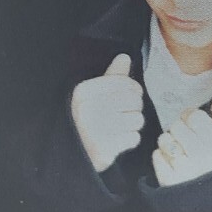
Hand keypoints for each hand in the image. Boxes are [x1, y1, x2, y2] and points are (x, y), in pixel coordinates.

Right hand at [70, 53, 144, 172]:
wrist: (73, 154)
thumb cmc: (87, 119)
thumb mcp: (93, 95)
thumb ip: (111, 76)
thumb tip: (124, 57)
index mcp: (82, 92)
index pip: (125, 83)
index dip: (134, 88)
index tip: (131, 94)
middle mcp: (86, 110)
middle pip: (134, 100)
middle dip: (135, 107)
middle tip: (125, 113)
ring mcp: (94, 131)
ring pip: (137, 119)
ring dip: (133, 124)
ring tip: (120, 127)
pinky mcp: (103, 150)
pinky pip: (134, 138)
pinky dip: (130, 140)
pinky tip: (118, 140)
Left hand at [153, 90, 211, 186]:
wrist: (210, 200)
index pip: (194, 116)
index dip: (190, 118)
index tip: (193, 127)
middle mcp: (204, 157)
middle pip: (176, 125)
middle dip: (178, 131)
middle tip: (185, 142)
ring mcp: (186, 170)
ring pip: (164, 139)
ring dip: (167, 144)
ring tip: (177, 152)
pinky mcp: (170, 181)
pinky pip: (156, 155)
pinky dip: (161, 158)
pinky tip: (171, 165)